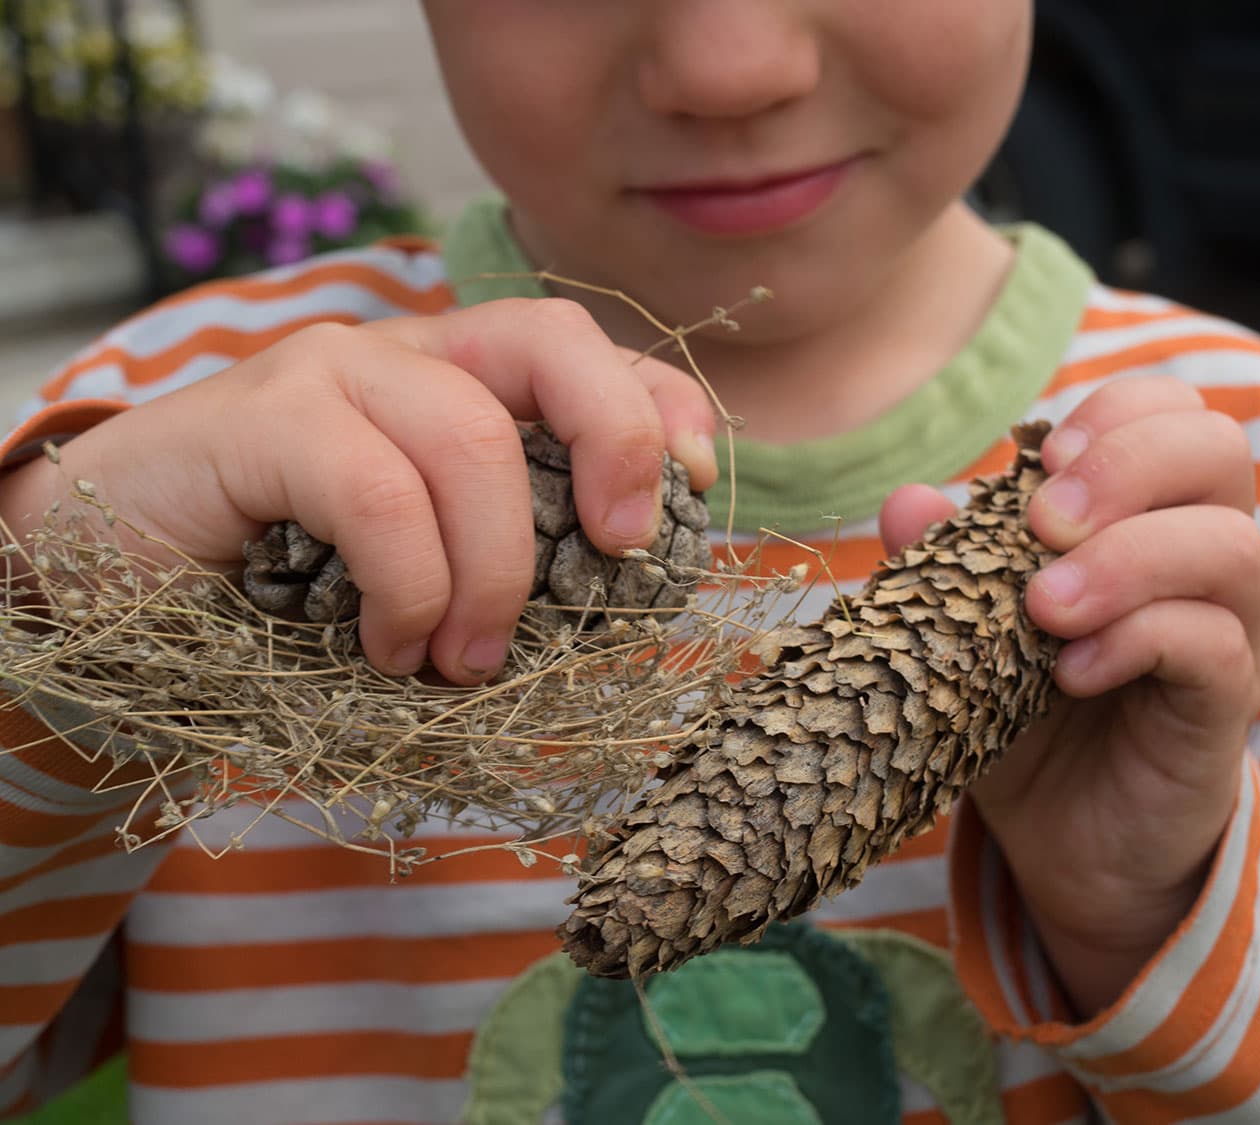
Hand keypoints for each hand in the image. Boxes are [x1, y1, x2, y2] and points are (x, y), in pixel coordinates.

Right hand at [0, 299, 716, 685]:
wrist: (105, 573)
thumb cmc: (282, 579)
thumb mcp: (423, 569)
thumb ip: (502, 557)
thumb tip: (608, 603)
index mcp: (457, 382)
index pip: (587, 351)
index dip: (659, 404)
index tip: (693, 486)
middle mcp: (404, 357)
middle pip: (550, 338)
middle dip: (617, 438)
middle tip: (617, 551)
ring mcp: (330, 373)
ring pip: (468, 438)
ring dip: (493, 571)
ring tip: (465, 659)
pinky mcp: (261, 417)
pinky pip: (375, 492)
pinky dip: (408, 586)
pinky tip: (389, 647)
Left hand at [881, 376, 1259, 1014]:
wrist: (1067, 839)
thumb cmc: (1020, 715)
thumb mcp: (965, 633)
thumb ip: (942, 565)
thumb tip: (907, 502)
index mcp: (1146, 515)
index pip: (1170, 411)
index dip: (1113, 414)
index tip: (1039, 463)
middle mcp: (1201, 558)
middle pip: (1217, 449)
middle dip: (1124, 465)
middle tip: (1044, 524)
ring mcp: (1228, 630)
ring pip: (1231, 546)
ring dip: (1127, 560)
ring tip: (1045, 610)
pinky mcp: (1227, 706)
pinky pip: (1216, 644)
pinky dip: (1137, 641)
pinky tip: (1069, 674)